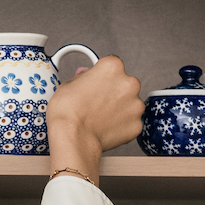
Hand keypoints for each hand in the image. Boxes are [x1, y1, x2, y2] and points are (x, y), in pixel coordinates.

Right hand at [46, 55, 143, 180]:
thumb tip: (87, 76)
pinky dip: (121, 125)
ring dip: (120, 108)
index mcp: (113, 67)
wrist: (73, 139)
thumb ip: (84, 77)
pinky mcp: (137, 125)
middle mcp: (129, 83)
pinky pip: (130, 122)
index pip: (113, 65)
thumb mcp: (68, 84)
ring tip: (101, 117)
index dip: (103, 75)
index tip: (97, 82)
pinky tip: (106, 128)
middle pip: (125, 84)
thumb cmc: (68, 113)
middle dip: (114, 91)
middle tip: (97, 102)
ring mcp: (136, 105)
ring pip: (130, 103)